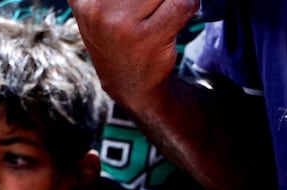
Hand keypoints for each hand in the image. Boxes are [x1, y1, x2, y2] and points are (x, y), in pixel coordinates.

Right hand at [66, 0, 198, 107]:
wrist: (129, 84)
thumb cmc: (118, 31)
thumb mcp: (97, 3)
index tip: (142, 3)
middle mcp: (97, 7)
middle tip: (157, 4)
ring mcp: (122, 24)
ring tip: (166, 6)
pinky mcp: (148, 38)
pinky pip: (182, 3)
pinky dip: (189, 4)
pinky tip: (181, 12)